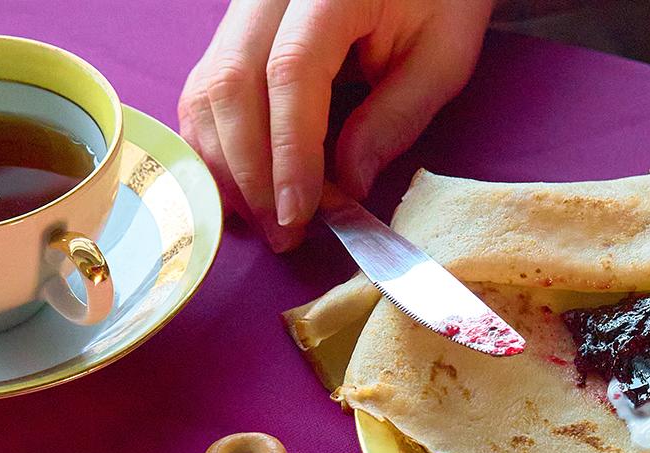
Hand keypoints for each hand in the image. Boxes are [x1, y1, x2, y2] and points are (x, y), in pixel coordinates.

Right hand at [178, 0, 495, 250]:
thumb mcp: (442, 56)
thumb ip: (396, 117)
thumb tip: (348, 187)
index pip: (290, 71)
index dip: (289, 150)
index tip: (299, 213)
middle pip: (231, 81)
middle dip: (250, 170)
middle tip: (283, 233)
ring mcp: (246, 8)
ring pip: (207, 88)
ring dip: (226, 165)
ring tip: (264, 220)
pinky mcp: (236, 31)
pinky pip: (206, 89)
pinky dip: (218, 146)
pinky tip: (244, 189)